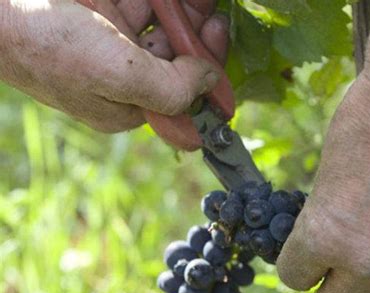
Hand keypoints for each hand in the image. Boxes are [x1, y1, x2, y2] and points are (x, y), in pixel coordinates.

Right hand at [0, 0, 228, 138]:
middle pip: (174, 63)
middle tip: (215, 19)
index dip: (204, 79)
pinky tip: (171, 0)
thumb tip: (208, 82)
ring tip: (205, 2)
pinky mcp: (102, 11)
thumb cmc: (53, 48)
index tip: (219, 49)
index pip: (179, 99)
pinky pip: (140, 5)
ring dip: (184, 15)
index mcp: (126, 106)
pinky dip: (158, 2)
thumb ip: (172, 87)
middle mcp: (122, 78)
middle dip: (197, 41)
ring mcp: (112, 43)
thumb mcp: (120, 78)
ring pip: (161, 30)